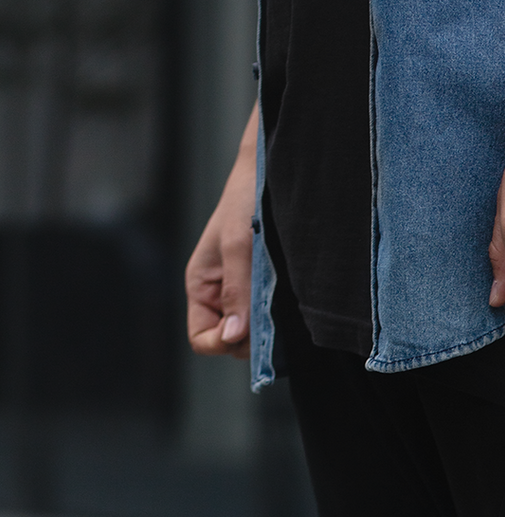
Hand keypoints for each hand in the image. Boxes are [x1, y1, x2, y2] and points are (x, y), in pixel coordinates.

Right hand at [185, 107, 257, 358]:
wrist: (271, 173)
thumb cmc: (246, 201)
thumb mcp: (238, 246)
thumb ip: (236, 293)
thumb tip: (233, 336)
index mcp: (201, 287)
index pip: (202, 339)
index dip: (221, 342)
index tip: (245, 328)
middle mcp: (220, 296)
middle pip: (231, 343)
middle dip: (249, 337)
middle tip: (271, 311)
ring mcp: (244, 295)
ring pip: (252, 334)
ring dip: (268, 327)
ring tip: (281, 299)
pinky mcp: (266, 291)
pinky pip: (269, 320)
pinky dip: (279, 318)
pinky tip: (290, 300)